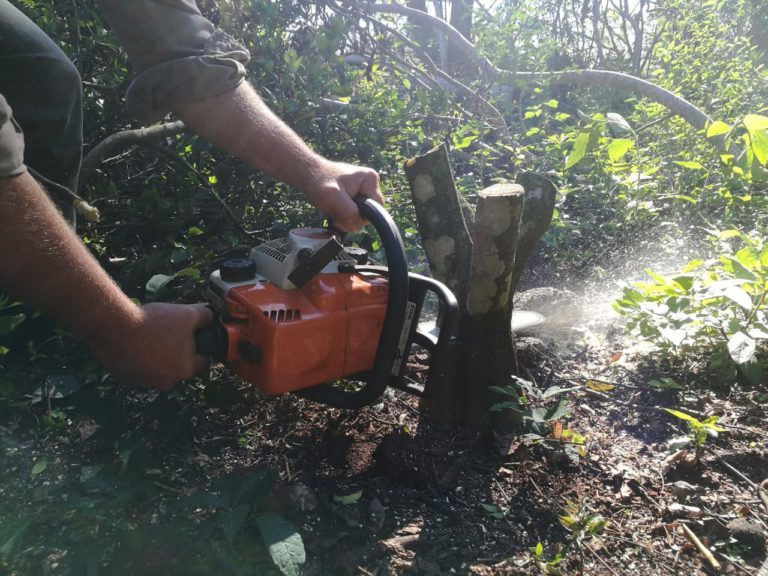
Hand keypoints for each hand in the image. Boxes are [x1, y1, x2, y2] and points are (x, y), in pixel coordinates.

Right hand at [88, 303, 212, 390]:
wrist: (114, 327)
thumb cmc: (154, 323)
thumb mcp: (188, 314)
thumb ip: (205, 317)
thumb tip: (210, 317)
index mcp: (184, 370)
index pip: (201, 361)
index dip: (199, 346)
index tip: (191, 335)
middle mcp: (166, 382)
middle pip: (178, 364)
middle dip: (176, 350)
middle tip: (168, 331)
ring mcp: (143, 381)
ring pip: (157, 366)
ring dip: (156, 354)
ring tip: (150, 333)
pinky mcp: (125, 377)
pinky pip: (138, 366)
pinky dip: (138, 355)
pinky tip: (134, 339)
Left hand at [301, 159, 383, 231]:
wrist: (307, 174)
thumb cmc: (318, 181)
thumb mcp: (333, 198)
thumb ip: (348, 213)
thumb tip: (357, 226)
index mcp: (370, 180)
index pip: (377, 210)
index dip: (361, 217)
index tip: (343, 213)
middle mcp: (370, 185)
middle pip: (368, 214)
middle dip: (351, 218)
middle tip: (335, 211)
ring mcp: (363, 191)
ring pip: (360, 216)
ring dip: (346, 218)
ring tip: (333, 209)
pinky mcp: (355, 196)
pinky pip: (354, 214)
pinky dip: (343, 216)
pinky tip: (334, 210)